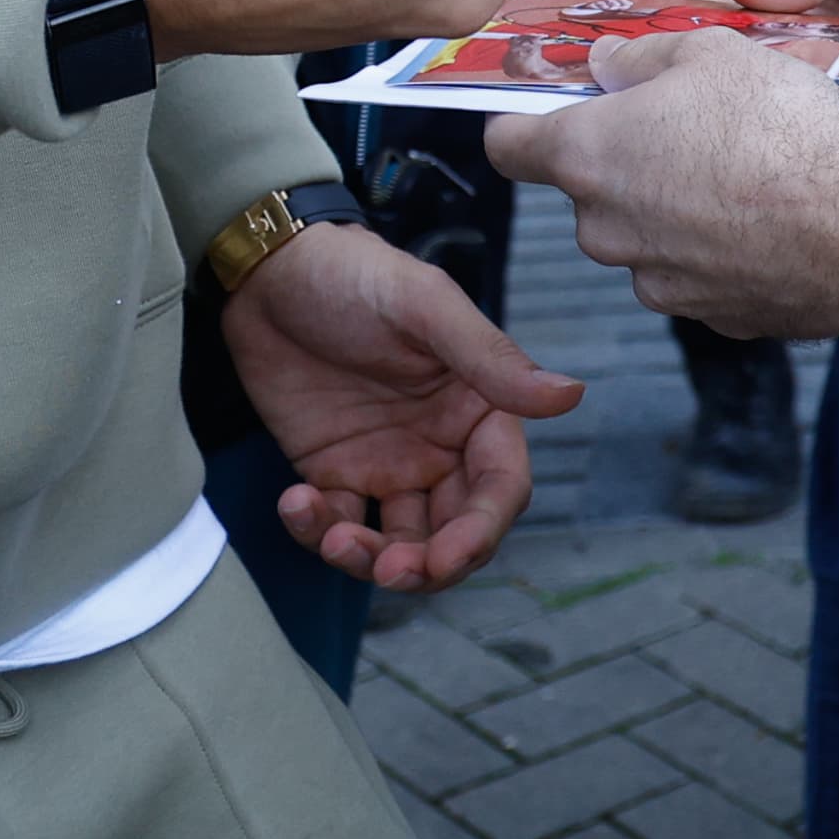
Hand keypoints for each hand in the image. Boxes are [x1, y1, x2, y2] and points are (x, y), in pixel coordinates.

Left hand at [224, 221, 583, 592]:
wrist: (268, 268)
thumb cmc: (354, 273)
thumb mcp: (423, 306)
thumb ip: (489, 357)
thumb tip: (571, 393)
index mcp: (476, 409)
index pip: (499, 489)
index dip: (479, 532)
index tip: (445, 557)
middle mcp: (439, 446)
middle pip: (453, 531)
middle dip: (426, 564)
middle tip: (387, 570)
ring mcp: (387, 463)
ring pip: (398, 543)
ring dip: (370, 558)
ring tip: (330, 536)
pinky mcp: (333, 472)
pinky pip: (337, 524)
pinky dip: (317, 531)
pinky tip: (295, 502)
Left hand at [490, 32, 838, 340]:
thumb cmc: (781, 134)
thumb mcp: (708, 53)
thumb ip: (638, 58)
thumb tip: (605, 64)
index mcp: (586, 156)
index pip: (507, 144)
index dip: (523, 119)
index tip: (555, 104)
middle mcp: (605, 228)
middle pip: (587, 188)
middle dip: (624, 158)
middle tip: (684, 123)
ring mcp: (656, 281)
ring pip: (644, 232)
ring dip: (673, 205)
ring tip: (740, 170)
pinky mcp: (709, 315)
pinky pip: (696, 271)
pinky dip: (717, 248)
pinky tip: (766, 217)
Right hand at [702, 0, 838, 141]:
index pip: (727, 1)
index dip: (699, 27)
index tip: (673, 55)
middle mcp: (818, 21)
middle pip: (750, 60)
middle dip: (728, 81)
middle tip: (706, 104)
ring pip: (790, 101)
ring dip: (774, 113)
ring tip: (748, 132)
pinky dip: (825, 138)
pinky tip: (807, 145)